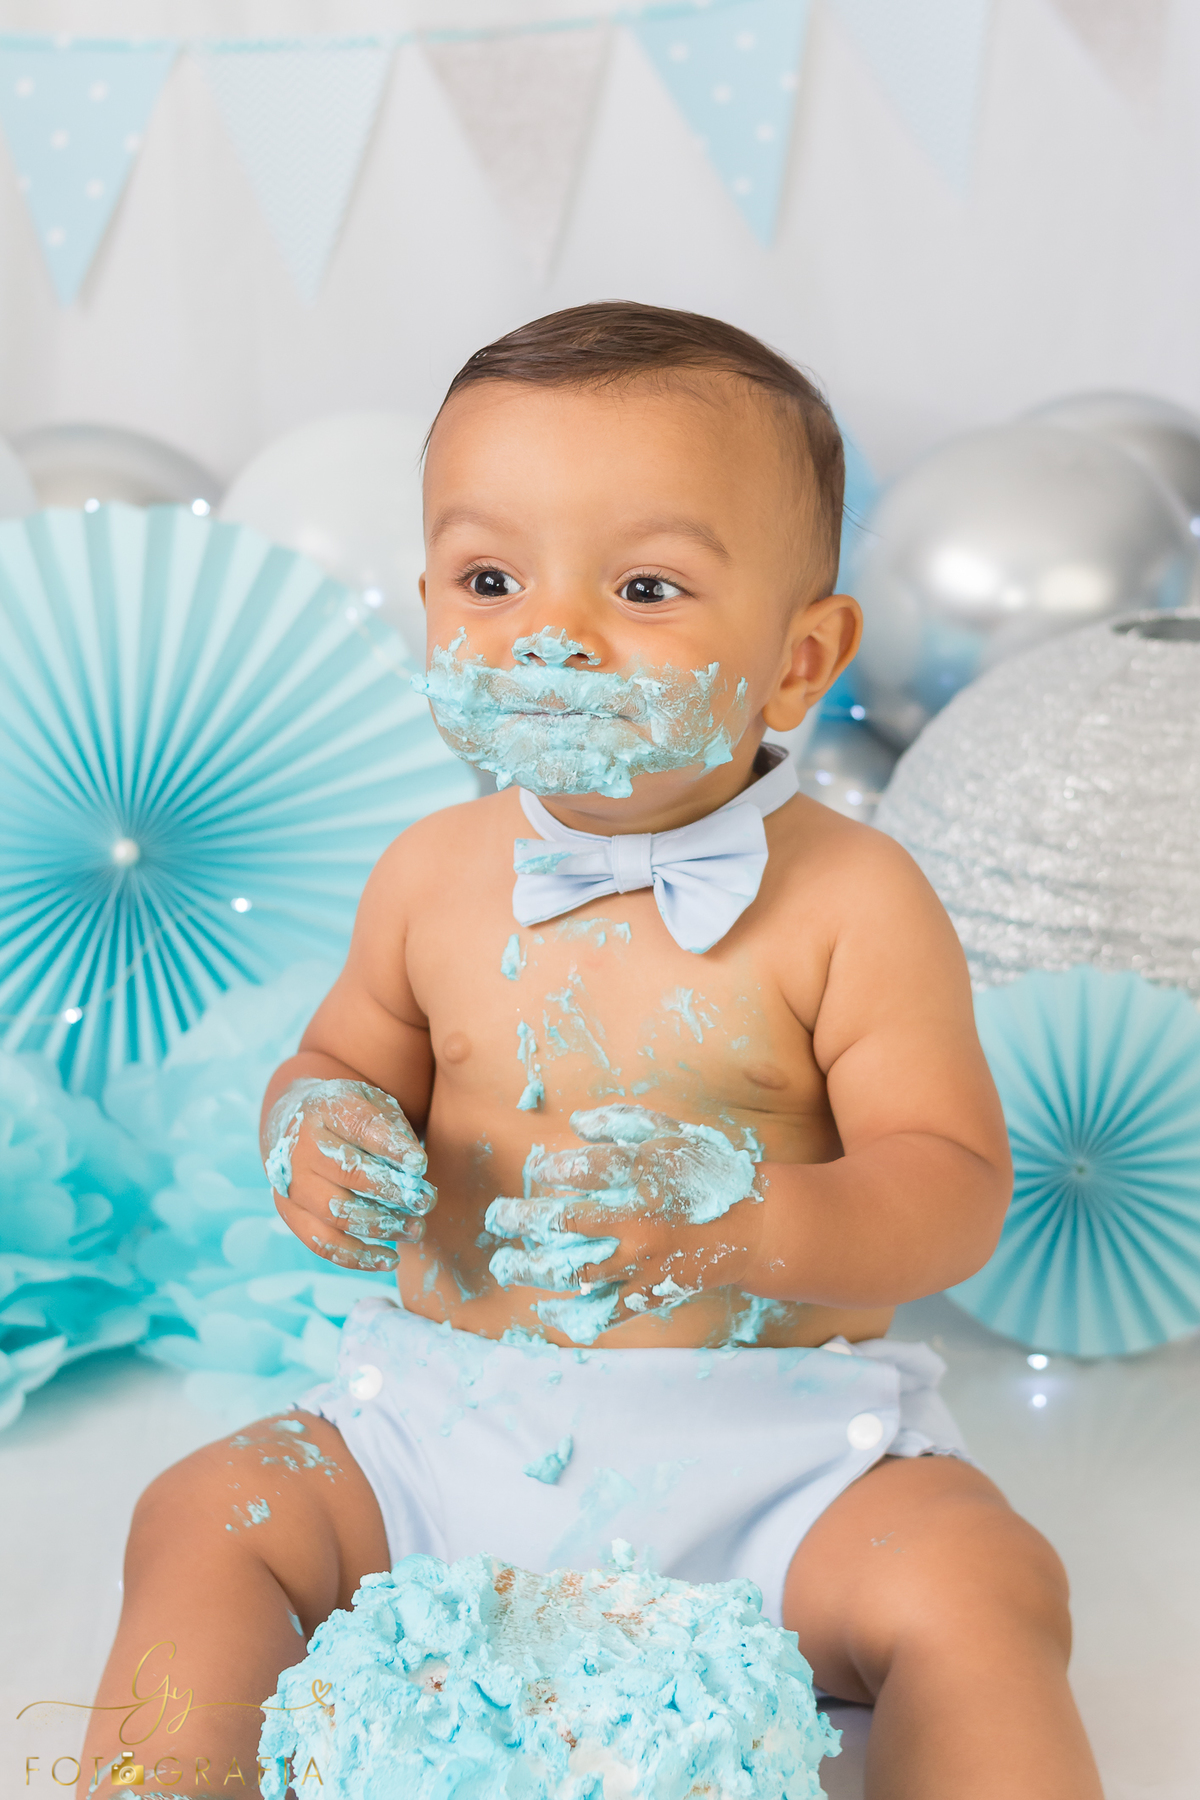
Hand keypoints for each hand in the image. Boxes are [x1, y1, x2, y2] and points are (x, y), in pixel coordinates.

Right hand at [263, 1078, 434, 1271]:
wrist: (298, 1123)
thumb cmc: (350, 1118)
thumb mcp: (373, 1105)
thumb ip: (395, 1132)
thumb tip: (416, 1170)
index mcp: (325, 1110)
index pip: (361, 1128)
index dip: (392, 1148)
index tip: (421, 1165)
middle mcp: (301, 1147)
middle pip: (348, 1174)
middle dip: (393, 1191)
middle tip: (427, 1201)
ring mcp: (293, 1183)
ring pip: (336, 1213)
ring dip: (381, 1226)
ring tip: (416, 1229)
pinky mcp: (290, 1213)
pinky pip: (322, 1243)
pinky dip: (357, 1257)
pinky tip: (390, 1259)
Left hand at [485, 1105, 761, 1339]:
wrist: (756, 1228)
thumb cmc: (706, 1174)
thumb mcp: (671, 1134)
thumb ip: (623, 1122)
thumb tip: (575, 1122)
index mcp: (644, 1175)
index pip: (583, 1169)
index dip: (552, 1170)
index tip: (538, 1172)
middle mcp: (639, 1219)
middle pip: (565, 1220)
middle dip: (522, 1219)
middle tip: (496, 1217)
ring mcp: (644, 1261)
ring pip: (575, 1270)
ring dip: (533, 1269)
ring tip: (504, 1265)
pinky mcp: (652, 1292)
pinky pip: (605, 1311)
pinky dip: (573, 1315)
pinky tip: (545, 1310)